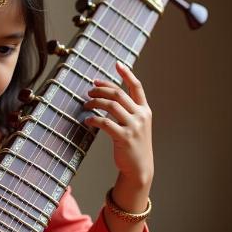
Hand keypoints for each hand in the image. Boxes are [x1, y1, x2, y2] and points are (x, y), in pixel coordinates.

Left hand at [83, 60, 153, 186]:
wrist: (139, 168)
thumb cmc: (134, 146)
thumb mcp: (137, 126)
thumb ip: (129, 112)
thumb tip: (109, 98)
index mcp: (145, 111)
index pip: (137, 87)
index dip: (127, 74)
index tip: (117, 64)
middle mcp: (141, 116)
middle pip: (119, 94)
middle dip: (102, 89)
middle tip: (90, 89)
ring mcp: (133, 126)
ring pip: (111, 106)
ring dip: (95, 102)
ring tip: (86, 104)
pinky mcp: (124, 137)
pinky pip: (105, 122)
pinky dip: (93, 119)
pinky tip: (86, 120)